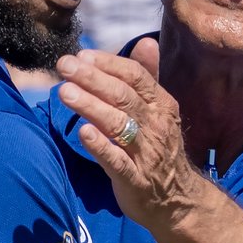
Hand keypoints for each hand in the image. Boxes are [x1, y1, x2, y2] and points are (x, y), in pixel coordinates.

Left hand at [56, 44, 207, 229]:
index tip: (82, 55)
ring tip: (65, 92)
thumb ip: (149, 77)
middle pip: (123, 96)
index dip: (108, 63)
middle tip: (64, 65)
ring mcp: (146, 153)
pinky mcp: (135, 180)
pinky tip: (83, 133)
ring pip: (118, 125)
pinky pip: (117, 161)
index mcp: (161, 105)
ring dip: (91, 106)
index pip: (135, 76)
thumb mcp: (160, 111)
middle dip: (92, 79)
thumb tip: (146, 42)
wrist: (178, 200)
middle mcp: (156, 126)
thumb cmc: (159, 148)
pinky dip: (101, 147)